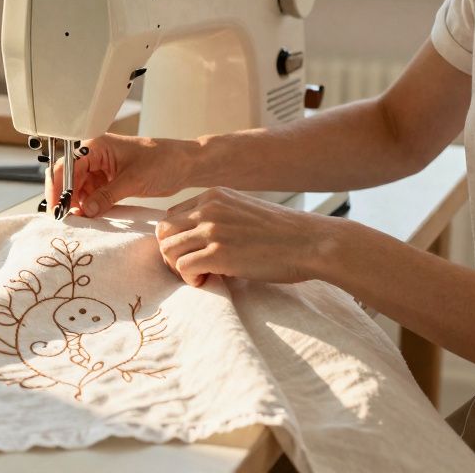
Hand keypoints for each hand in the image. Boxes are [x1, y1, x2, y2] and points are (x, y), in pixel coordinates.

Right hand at [47, 134, 187, 217]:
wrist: (185, 165)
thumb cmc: (164, 161)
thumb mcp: (133, 180)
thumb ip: (106, 196)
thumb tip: (85, 211)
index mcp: (97, 146)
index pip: (67, 166)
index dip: (58, 187)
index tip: (56, 208)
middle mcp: (96, 155)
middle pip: (69, 178)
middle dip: (66, 198)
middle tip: (65, 219)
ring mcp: (102, 169)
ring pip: (79, 188)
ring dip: (77, 204)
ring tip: (79, 221)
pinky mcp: (110, 180)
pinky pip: (92, 194)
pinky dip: (90, 206)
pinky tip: (90, 217)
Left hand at [156, 187, 337, 285]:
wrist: (312, 241)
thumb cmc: (283, 232)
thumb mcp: (244, 210)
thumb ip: (219, 216)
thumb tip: (196, 239)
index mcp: (213, 195)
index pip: (171, 217)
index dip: (177, 240)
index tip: (194, 254)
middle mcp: (209, 208)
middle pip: (163, 232)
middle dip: (171, 254)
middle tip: (191, 268)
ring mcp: (213, 229)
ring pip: (168, 250)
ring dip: (179, 268)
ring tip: (201, 274)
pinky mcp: (220, 253)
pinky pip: (183, 267)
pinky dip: (190, 278)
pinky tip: (208, 280)